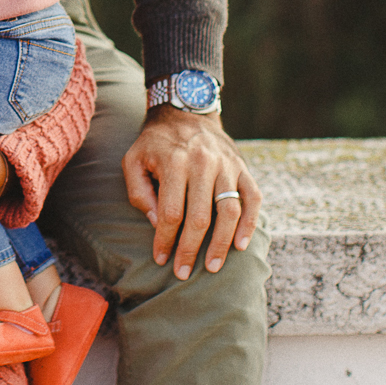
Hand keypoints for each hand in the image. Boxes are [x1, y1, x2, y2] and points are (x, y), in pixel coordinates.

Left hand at [122, 107, 260, 280]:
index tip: (161, 258)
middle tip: (184, 273)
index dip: (166, 240)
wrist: (186, 111)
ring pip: (229, 211)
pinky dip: (249, 223)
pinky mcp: (242, 167)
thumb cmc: (155, 142)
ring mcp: (227, 165)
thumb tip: (158, 224)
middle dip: (191, 249)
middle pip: (200, 217)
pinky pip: (252, 199)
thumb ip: (139, 192)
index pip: (172, 212)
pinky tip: (240, 245)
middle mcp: (204, 163)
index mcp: (175, 161)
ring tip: (212, 267)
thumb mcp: (133, 160)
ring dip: (221, 243)